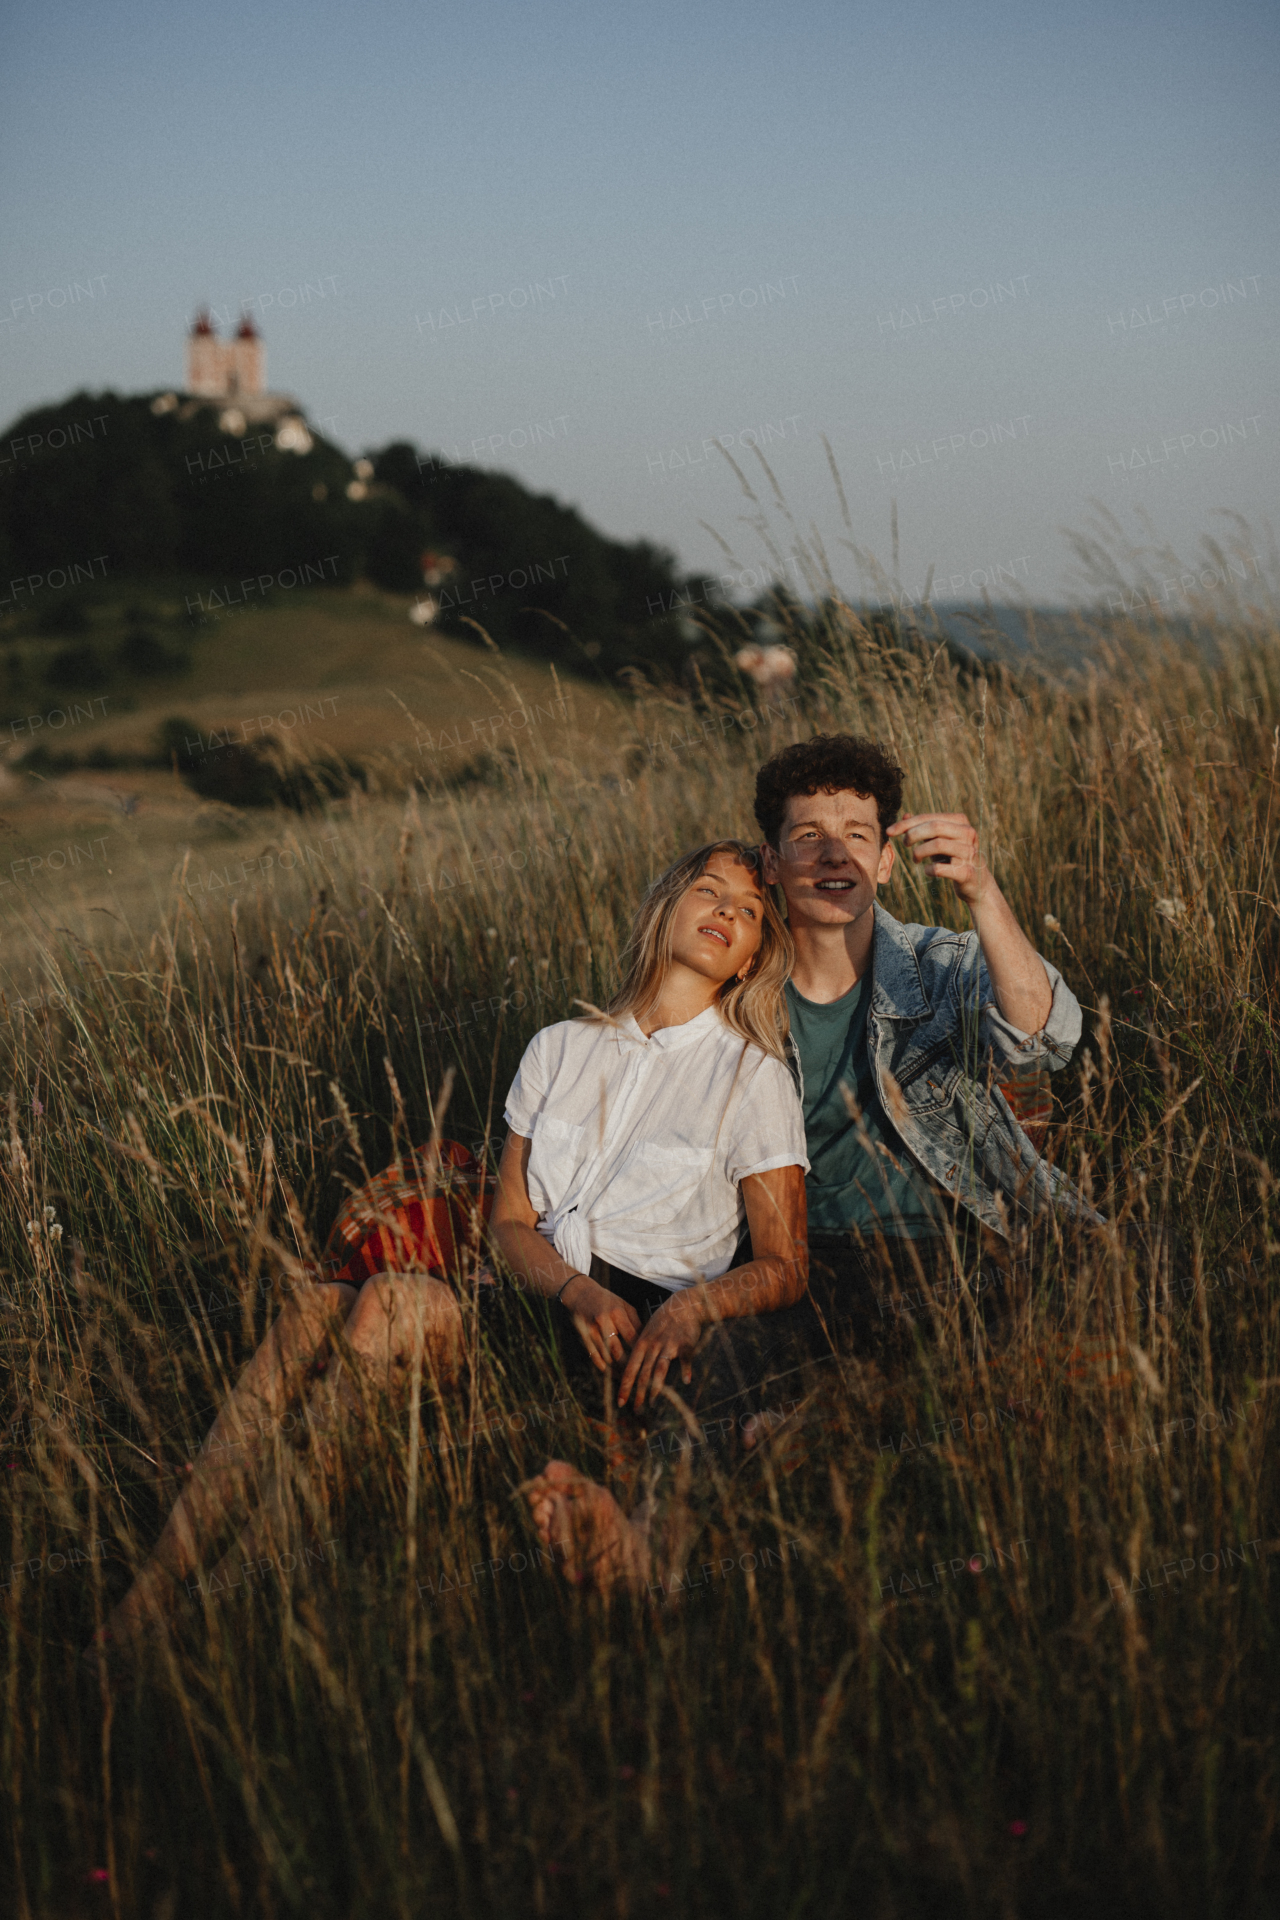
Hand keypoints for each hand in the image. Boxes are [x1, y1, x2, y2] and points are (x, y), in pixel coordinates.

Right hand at [562, 1277, 641, 1372]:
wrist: (580, 1293)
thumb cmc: (606, 1300)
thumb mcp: (624, 1305)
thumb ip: (636, 1322)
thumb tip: (647, 1341)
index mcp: (617, 1312)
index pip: (632, 1337)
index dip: (641, 1351)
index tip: (649, 1362)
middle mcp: (604, 1322)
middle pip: (618, 1351)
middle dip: (629, 1366)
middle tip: (639, 1376)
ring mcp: (592, 1331)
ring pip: (606, 1357)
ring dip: (617, 1370)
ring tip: (628, 1378)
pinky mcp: (584, 1338)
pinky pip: (594, 1357)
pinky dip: (604, 1367)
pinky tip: (612, 1374)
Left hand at [618, 1290, 703, 1409]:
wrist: (683, 1305)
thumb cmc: (663, 1322)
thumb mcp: (647, 1333)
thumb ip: (641, 1351)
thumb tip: (632, 1370)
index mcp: (642, 1344)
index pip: (630, 1368)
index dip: (625, 1386)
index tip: (620, 1401)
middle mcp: (654, 1346)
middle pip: (644, 1373)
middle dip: (638, 1393)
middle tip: (635, 1409)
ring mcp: (669, 1345)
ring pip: (660, 1368)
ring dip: (656, 1387)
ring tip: (652, 1401)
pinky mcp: (686, 1344)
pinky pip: (685, 1359)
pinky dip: (686, 1369)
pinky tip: (686, 1380)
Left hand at [888, 811, 982, 904]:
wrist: (977, 884)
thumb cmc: (954, 858)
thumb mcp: (939, 840)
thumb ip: (924, 828)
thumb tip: (905, 815)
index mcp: (961, 822)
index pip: (929, 817)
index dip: (907, 823)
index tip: (890, 831)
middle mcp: (968, 834)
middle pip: (934, 827)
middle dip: (913, 834)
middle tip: (905, 845)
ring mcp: (970, 853)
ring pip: (938, 844)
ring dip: (919, 852)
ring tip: (916, 859)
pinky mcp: (968, 872)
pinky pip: (941, 868)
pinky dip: (929, 869)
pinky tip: (928, 871)